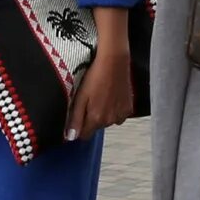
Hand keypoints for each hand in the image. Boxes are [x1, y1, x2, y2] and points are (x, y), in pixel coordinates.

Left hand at [65, 8, 137, 140]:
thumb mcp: (80, 97)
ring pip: (108, 121)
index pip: (85, 135)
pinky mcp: (129, 108)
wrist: (114, 62)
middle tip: (90, 100)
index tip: (79, 116)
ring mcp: (121, 115)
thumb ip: (75, 118)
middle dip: (92, 118)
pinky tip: (112, 96)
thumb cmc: (94, 77)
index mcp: (96, 119)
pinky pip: (119, 115)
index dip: (80, 128)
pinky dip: (115, 109)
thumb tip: (70, 137)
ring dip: (104, 114)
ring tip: (101, 96)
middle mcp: (110, 121)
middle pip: (96, 127)